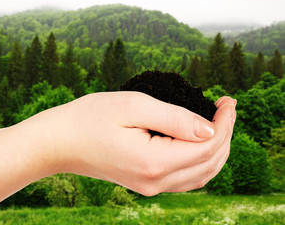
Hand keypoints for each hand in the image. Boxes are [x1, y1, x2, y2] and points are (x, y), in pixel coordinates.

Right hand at [44, 92, 235, 195]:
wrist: (59, 143)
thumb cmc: (89, 119)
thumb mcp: (133, 106)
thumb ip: (175, 118)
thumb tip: (210, 129)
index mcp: (154, 162)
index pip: (208, 145)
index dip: (225, 123)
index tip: (228, 100)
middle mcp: (156, 182)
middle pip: (210, 162)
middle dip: (225, 134)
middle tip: (225, 108)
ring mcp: (151, 187)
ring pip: (202, 174)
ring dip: (217, 148)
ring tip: (218, 122)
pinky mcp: (146, 184)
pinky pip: (186, 179)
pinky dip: (201, 160)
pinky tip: (200, 142)